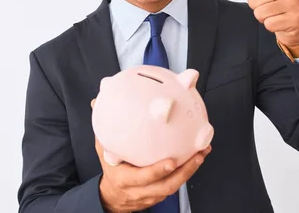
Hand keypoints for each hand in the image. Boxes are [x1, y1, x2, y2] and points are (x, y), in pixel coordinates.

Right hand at [90, 99, 210, 211]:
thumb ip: (103, 128)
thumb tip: (97, 102)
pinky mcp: (161, 196)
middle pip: (165, 185)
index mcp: (124, 178)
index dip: (156, 172)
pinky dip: (188, 172)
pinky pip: (176, 185)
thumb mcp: (103, 149)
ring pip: (174, 186)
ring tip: (202, 153)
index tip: (171, 162)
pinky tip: (198, 157)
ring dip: (190, 170)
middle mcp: (139, 190)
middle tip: (197, 155)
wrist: (114, 196)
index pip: (141, 178)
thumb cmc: (111, 168)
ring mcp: (152, 195)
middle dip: (184, 171)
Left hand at [242, 0, 298, 46]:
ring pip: (259, 13)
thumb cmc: (282, 2)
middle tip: (272, 8)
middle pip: (252, 1)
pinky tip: (281, 22)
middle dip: (258, 9)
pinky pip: (269, 24)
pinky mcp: (294, 18)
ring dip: (265, 18)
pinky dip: (272, 27)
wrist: (297, 25)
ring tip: (276, 15)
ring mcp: (293, 2)